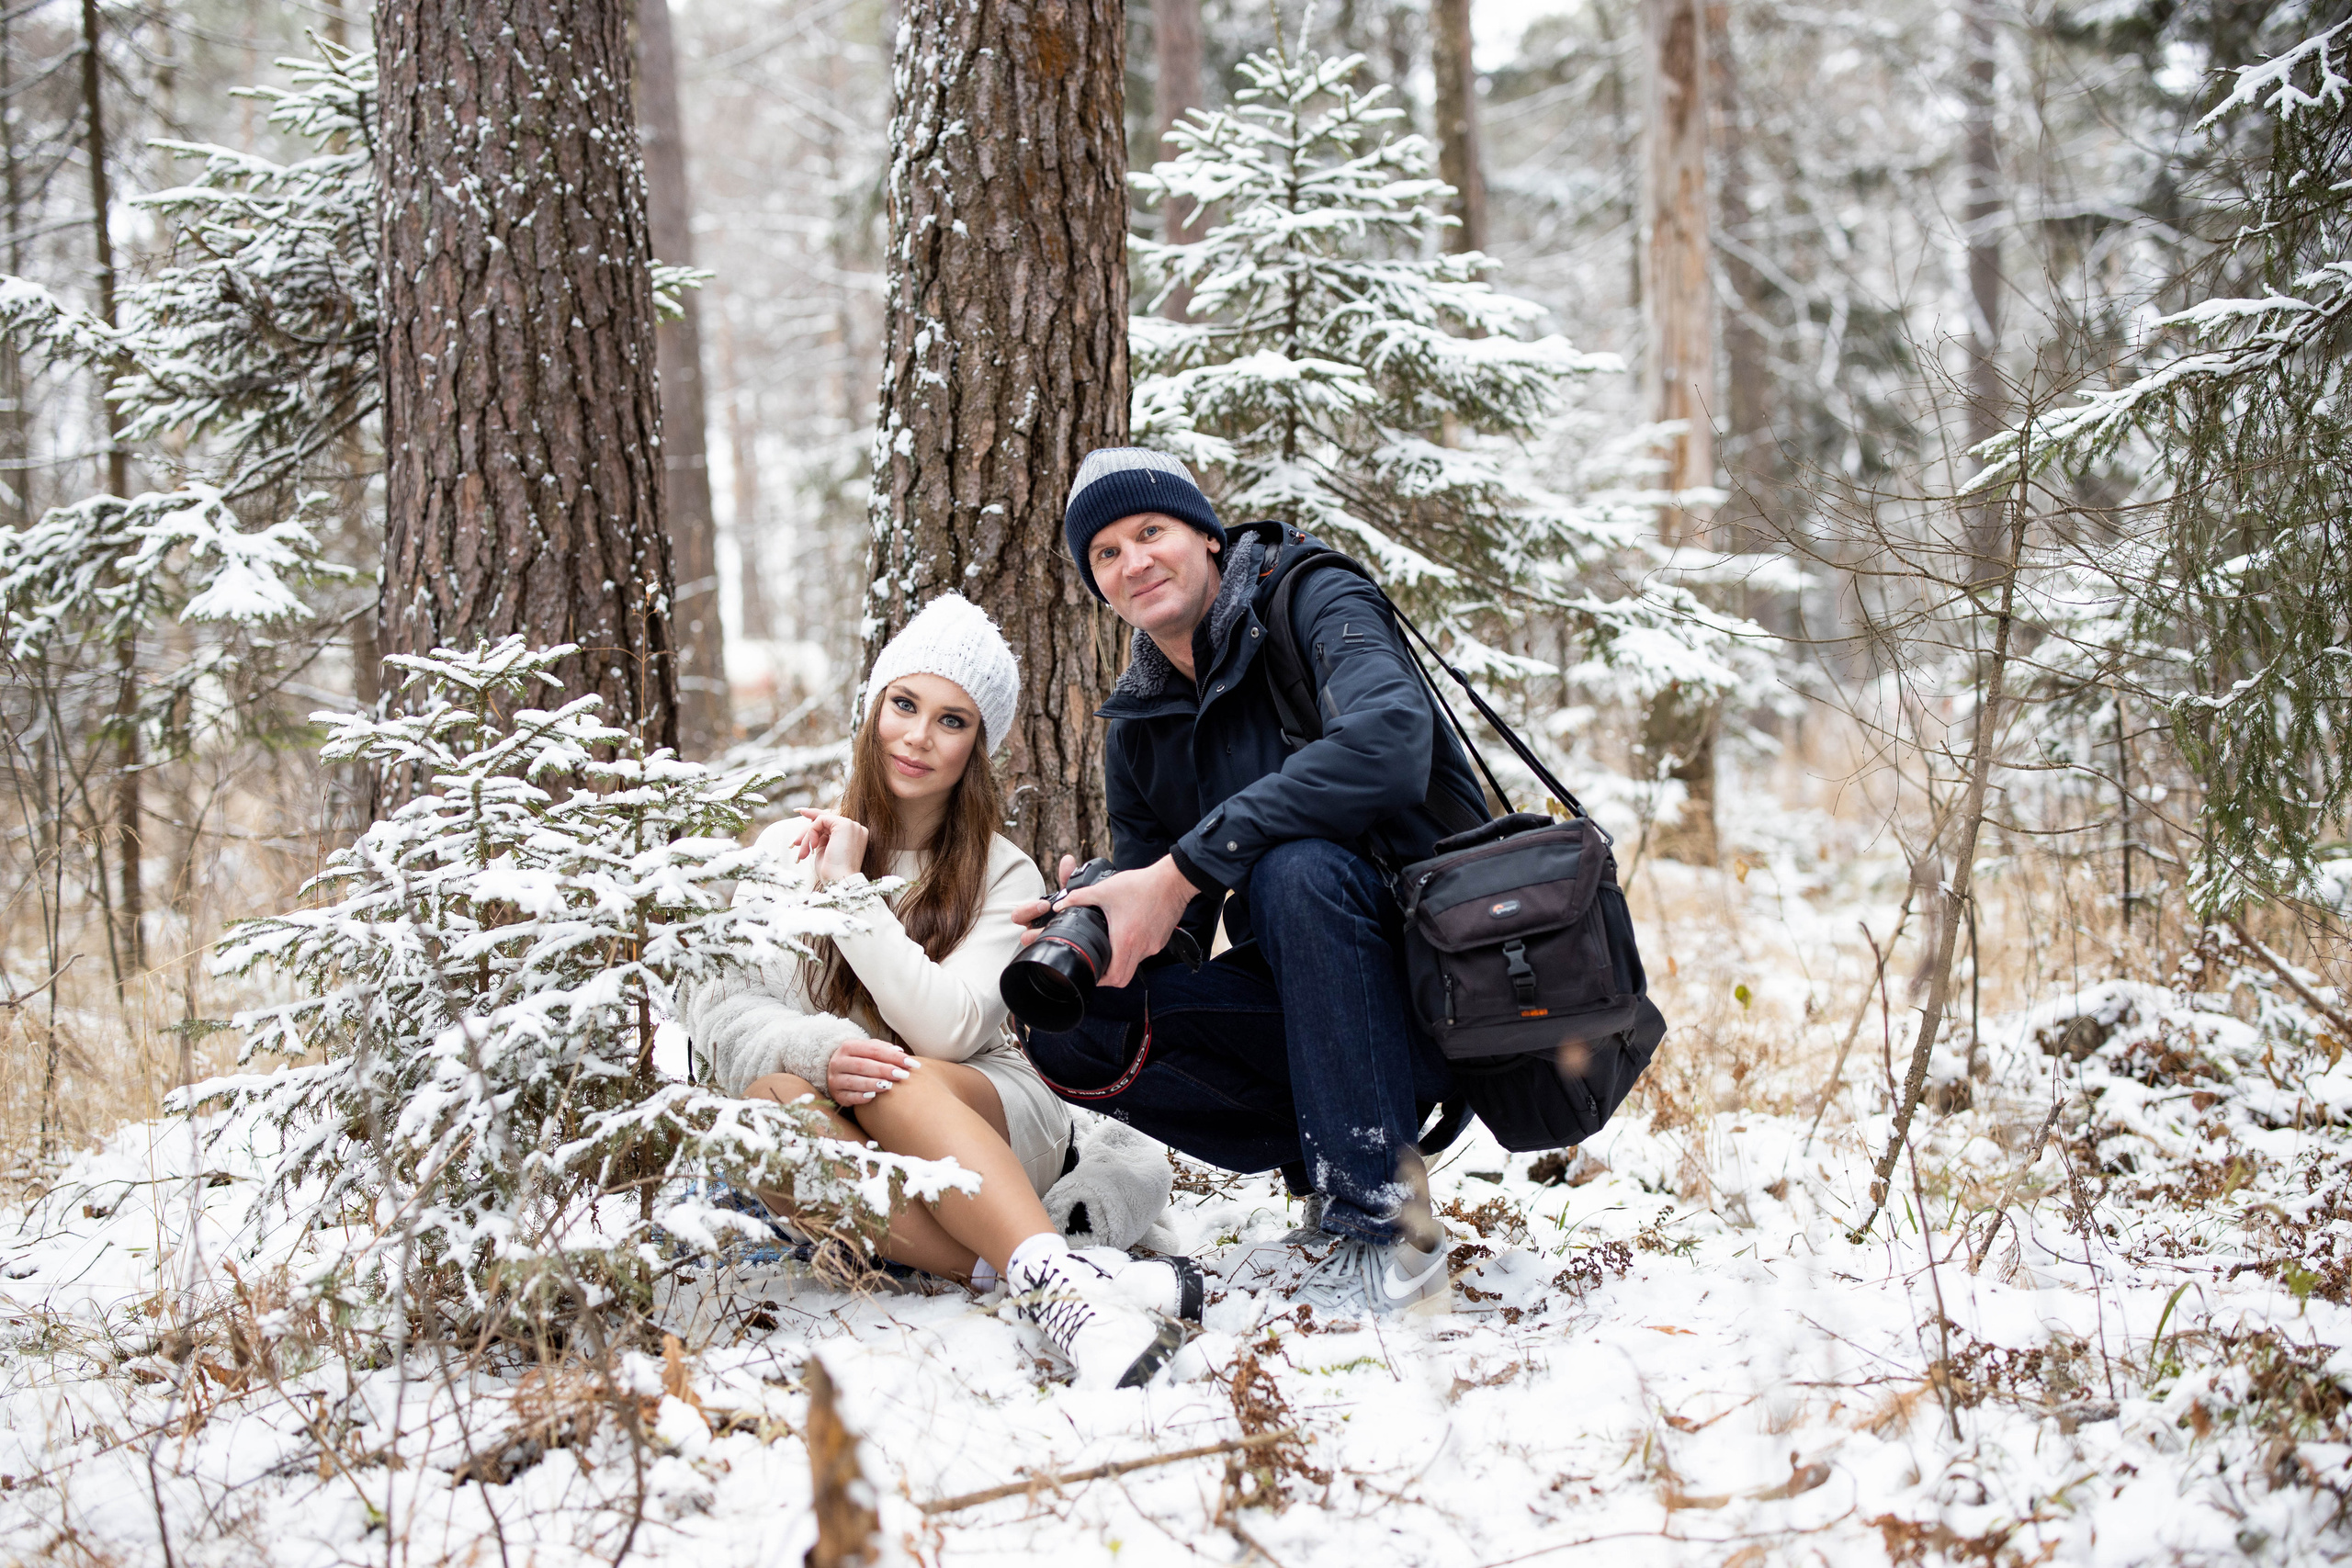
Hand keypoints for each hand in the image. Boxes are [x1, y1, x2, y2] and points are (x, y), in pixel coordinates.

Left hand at [795, 808, 868, 885]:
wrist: (839, 881)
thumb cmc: (832, 873)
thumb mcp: (824, 851)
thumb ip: (822, 837)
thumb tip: (811, 827)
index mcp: (855, 836)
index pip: (833, 822)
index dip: (816, 816)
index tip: (800, 811)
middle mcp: (856, 828)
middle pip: (826, 820)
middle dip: (807, 831)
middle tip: (795, 844)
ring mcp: (852, 825)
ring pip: (821, 820)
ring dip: (808, 835)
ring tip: (802, 852)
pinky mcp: (844, 825)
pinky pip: (821, 820)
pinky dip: (811, 832)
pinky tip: (812, 846)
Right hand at [825, 1039, 914, 1104]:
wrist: (837, 1071)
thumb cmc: (859, 1058)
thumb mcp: (869, 1049)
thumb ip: (883, 1049)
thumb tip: (899, 1051)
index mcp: (848, 1047)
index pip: (873, 1050)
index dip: (893, 1056)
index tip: (911, 1063)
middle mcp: (838, 1062)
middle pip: (862, 1065)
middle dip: (884, 1070)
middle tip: (902, 1075)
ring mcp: (835, 1079)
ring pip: (854, 1082)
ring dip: (873, 1084)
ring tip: (889, 1085)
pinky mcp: (835, 1094)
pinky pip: (848, 1097)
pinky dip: (860, 1097)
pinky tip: (873, 1096)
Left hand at [1017, 855, 1195, 988]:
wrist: (1172, 881)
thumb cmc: (1142, 885)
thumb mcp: (1105, 890)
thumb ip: (1079, 897)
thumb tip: (1060, 905)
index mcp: (1126, 940)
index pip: (1114, 977)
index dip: (1100, 981)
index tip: (1091, 974)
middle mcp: (1142, 948)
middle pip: (1124, 977)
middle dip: (1109, 977)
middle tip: (1098, 966)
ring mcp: (1154, 946)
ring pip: (1135, 965)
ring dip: (1122, 960)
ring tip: (1113, 943)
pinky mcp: (1162, 941)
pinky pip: (1145, 953)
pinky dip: (1135, 949)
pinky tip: (1130, 932)